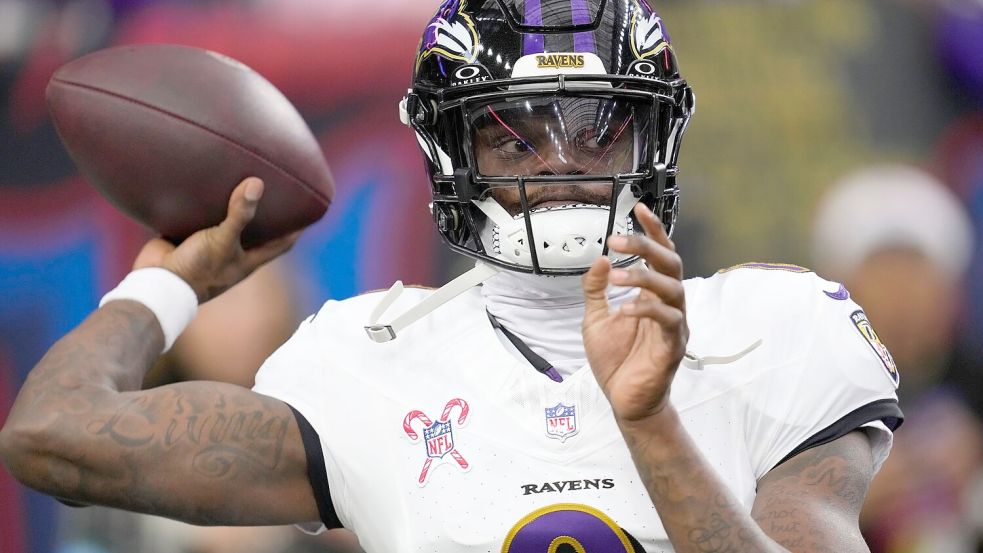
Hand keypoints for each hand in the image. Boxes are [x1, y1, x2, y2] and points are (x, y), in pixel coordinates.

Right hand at [133, 177, 300, 302]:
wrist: (157, 283)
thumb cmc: (197, 269)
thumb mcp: (223, 240)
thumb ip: (239, 214)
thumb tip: (257, 183)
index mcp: (248, 259)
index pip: (282, 244)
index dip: (296, 229)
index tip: (308, 209)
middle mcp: (232, 252)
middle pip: (256, 230)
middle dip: (265, 211)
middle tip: (274, 185)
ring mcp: (210, 245)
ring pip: (226, 221)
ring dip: (232, 205)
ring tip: (241, 176)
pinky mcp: (188, 236)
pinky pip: (199, 217)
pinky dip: (203, 203)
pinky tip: (206, 182)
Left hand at [582, 204, 688, 422]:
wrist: (625, 402)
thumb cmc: (616, 361)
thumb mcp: (596, 318)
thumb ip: (597, 289)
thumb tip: (601, 259)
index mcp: (652, 296)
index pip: (659, 256)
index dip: (653, 231)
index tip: (639, 208)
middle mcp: (669, 306)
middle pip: (670, 264)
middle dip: (646, 246)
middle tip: (618, 239)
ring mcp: (674, 325)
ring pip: (673, 288)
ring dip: (644, 277)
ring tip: (617, 276)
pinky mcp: (672, 346)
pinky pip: (668, 320)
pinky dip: (647, 309)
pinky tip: (625, 309)